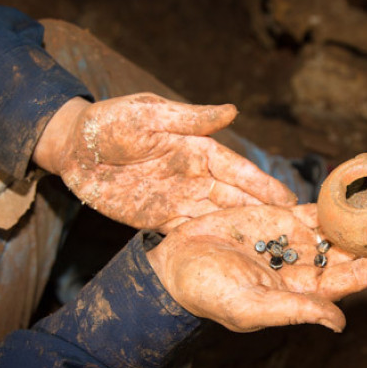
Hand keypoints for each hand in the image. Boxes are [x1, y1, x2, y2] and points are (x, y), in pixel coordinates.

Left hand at [33, 94, 295, 231]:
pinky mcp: (156, 218)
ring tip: (268, 250)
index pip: (237, 170)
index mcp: (196, 149)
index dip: (263, 185)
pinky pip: (187, 233)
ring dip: (238, 233)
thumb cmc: (109, 123)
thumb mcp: (148, 114)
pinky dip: (207, 243)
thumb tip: (233, 111)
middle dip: (260, 215)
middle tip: (292, 233)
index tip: (289, 200)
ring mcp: (175, 199)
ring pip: (215, 219)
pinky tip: (225, 256)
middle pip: (233, 199)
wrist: (74, 150)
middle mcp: (192, 176)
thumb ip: (190, 117)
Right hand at [146, 204, 366, 332]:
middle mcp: (302, 266)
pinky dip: (335, 202)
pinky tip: (357, 193)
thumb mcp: (249, 307)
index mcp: (300, 291)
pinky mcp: (274, 219)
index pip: (350, 279)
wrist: (177, 264)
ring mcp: (289, 241)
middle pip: (352, 253)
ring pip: (337, 230)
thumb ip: (294, 312)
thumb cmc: (208, 292)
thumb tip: (339, 322)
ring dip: (366, 220)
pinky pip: (312, 210)